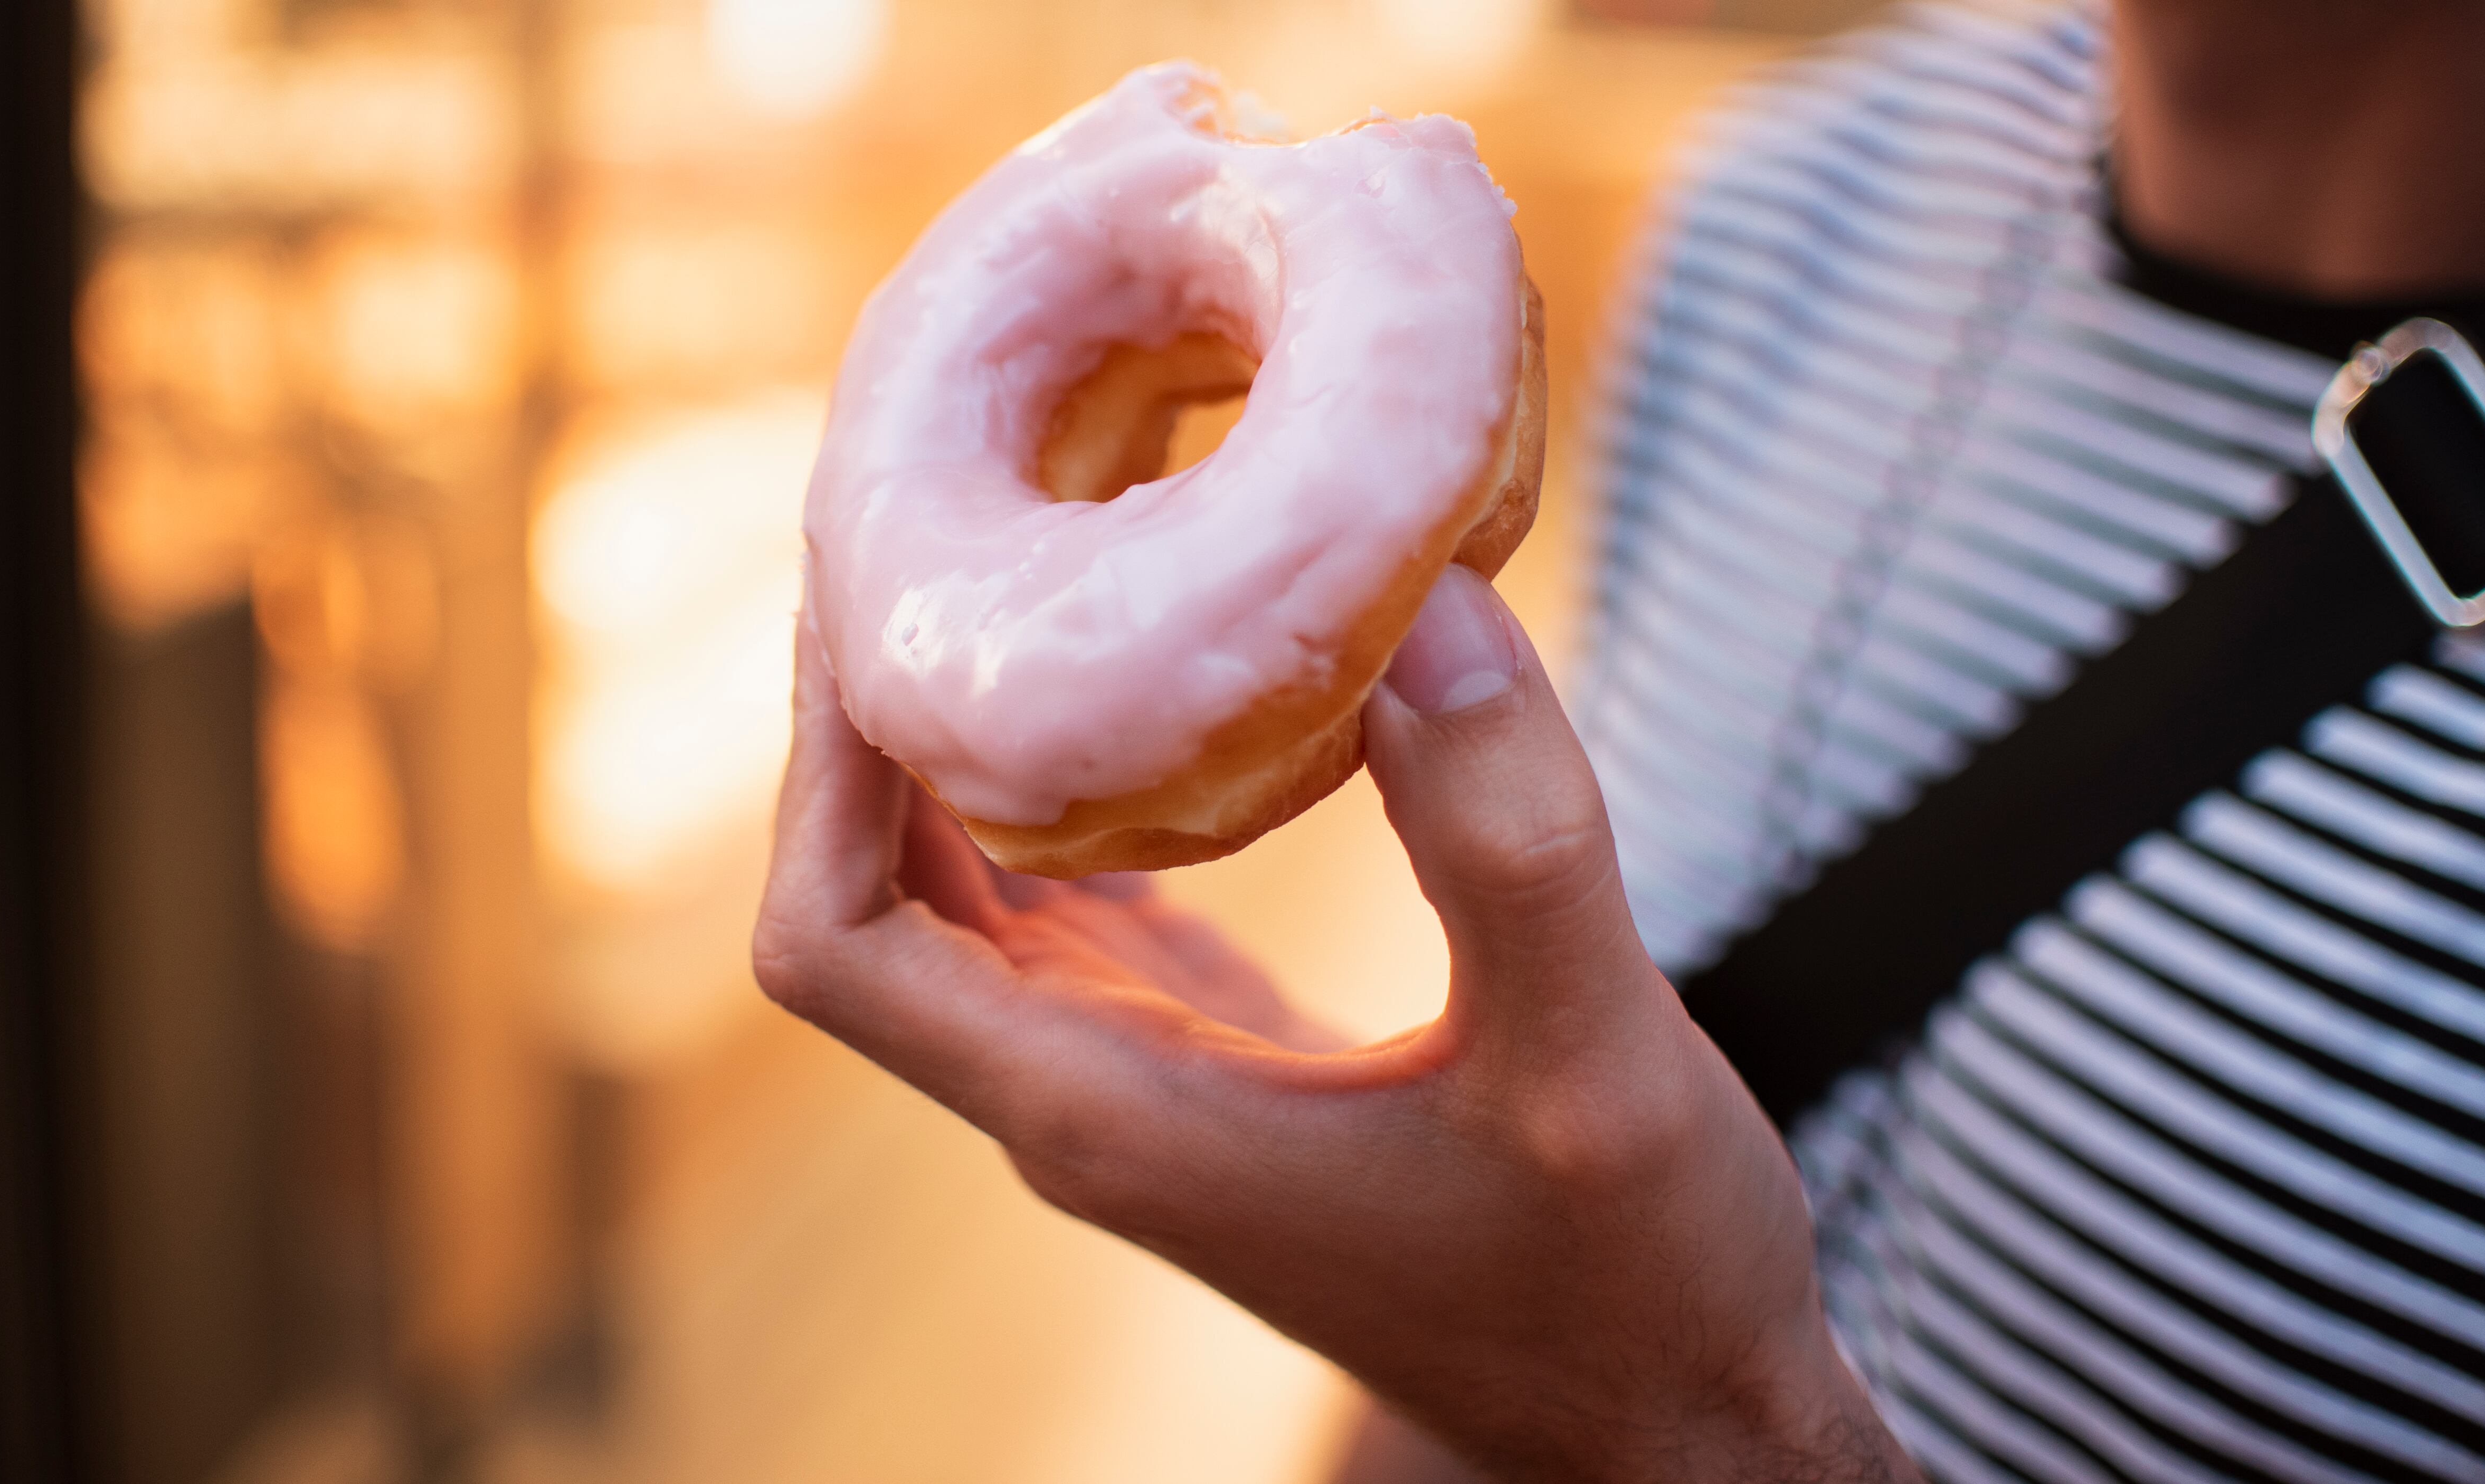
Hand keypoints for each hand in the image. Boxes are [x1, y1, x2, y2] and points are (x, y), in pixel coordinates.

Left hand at [753, 567, 1916, 1482]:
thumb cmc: (1633, 1279)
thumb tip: (1421, 599)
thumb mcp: (1593, 1054)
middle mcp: (1085, 1103)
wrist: (1668, 1419)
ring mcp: (1137, 1087)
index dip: (816, 766)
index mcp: (1112, 1110)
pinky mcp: (1205, 1064)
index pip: (837, 942)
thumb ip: (1509, 836)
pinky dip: (1053, 795)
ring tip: (1004, 560)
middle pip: (866, 901)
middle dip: (861, 721)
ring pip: (954, 905)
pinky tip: (1124, 683)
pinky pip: (1061, 915)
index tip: (869, 584)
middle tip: (921, 519)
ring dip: (947, 748)